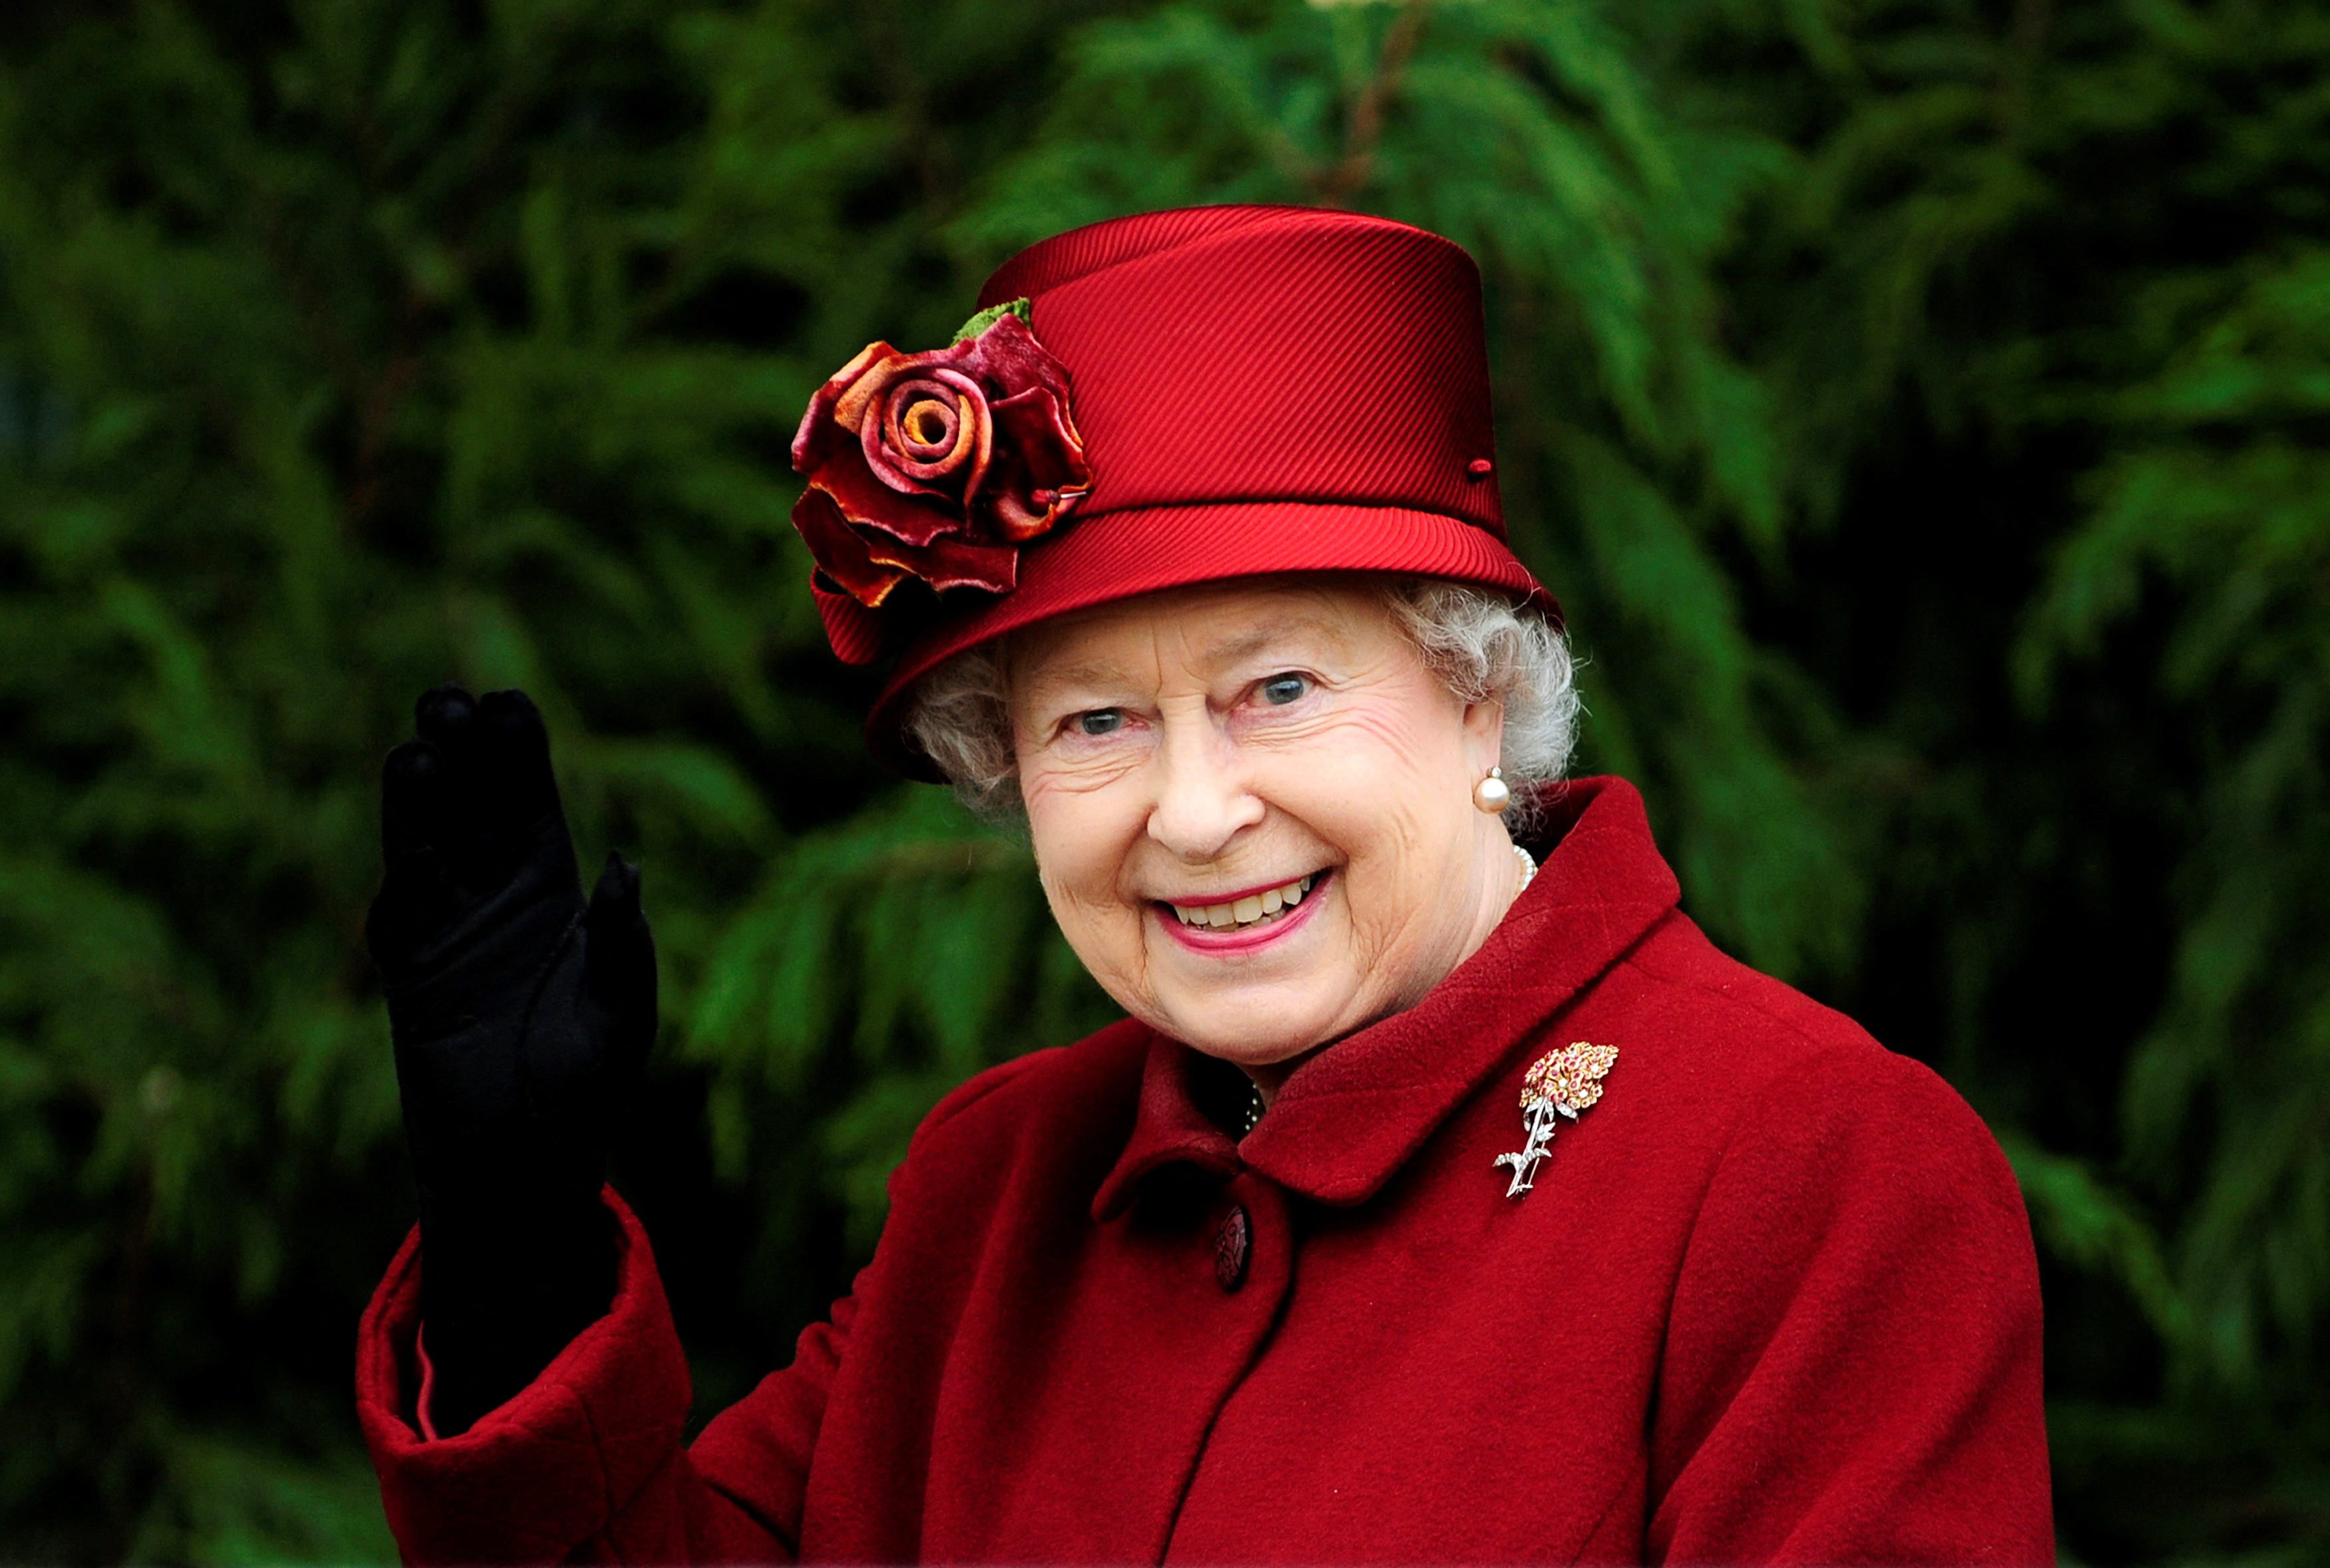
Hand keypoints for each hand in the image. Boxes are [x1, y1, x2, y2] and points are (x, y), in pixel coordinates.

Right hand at [367, 686, 656, 1434]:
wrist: (528, 1161)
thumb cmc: (588, 1088)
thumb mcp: (622, 1012)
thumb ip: (622, 944)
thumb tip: (625, 868)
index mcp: (554, 893)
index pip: (531, 804)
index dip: (518, 754)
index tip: (510, 704)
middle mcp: (496, 900)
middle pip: (472, 807)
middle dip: (461, 754)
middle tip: (448, 701)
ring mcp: (447, 932)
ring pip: (427, 846)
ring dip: (420, 799)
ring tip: (420, 749)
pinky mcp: (410, 976)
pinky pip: (400, 918)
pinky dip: (400, 881)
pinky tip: (402, 846)